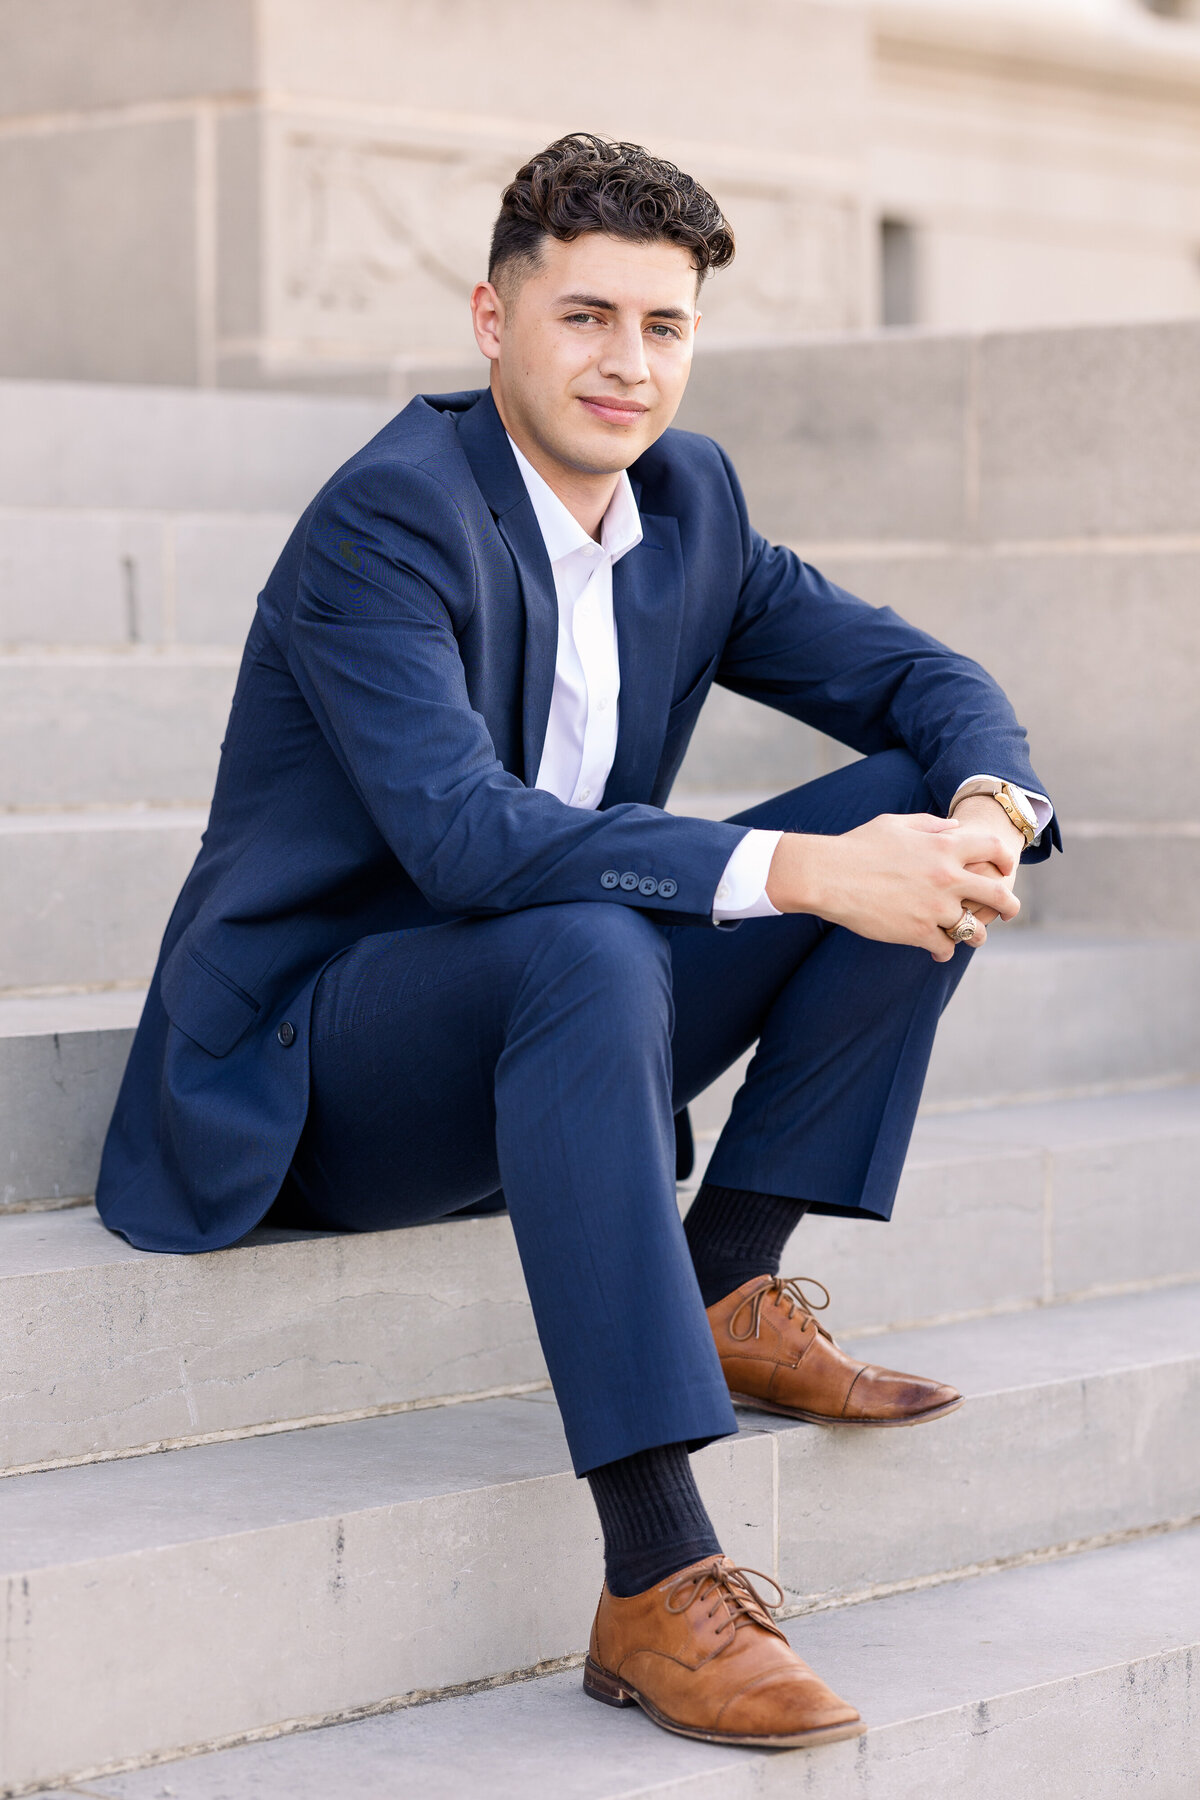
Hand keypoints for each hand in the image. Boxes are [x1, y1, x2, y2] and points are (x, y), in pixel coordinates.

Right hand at [765, 811, 1020, 962]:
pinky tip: (937, 949)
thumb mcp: (897, 824)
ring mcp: (934, 907)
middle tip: (1008, 912)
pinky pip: (945, 948)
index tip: (1005, 870)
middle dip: (1009, 907)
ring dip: (976, 935)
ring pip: (975, 930)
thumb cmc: (858, 846)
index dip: (1005, 860)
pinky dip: (944, 951)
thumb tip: (957, 829)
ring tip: (971, 937)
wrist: (828, 876)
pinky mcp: (917, 932)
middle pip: (999, 896)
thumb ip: (932, 825)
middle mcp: (946, 877)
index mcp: (944, 846)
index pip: (994, 850)